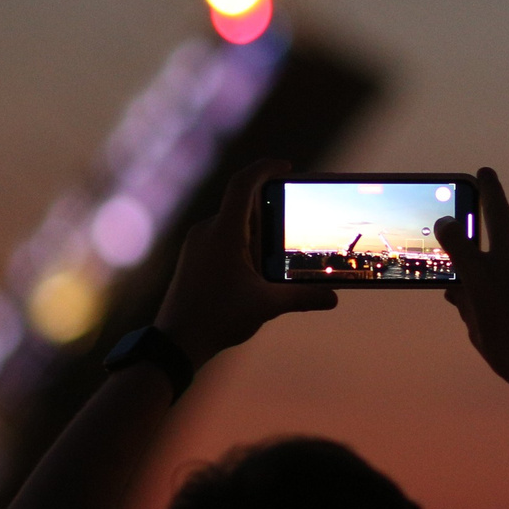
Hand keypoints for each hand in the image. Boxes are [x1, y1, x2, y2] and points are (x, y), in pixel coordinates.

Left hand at [156, 160, 336, 366]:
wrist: (175, 342)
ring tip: (277, 249)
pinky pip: (220, 238)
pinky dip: (242, 242)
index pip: (243, 184)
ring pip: (231, 223)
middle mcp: (207, 231)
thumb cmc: (217, 318)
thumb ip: (302, 297)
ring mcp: (196, 244)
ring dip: (256, 229)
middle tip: (294, 213)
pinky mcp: (192, 258)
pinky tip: (255, 267)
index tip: (286, 166)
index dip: (265, 168)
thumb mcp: (266, 306)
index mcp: (224, 233)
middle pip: (241, 204)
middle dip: (269, 207)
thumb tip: (334, 297)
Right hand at [433, 168, 508, 410]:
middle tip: (486, 172)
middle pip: (498, 213)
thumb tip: (456, 291)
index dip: (448, 227)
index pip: (456, 238)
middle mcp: (507, 261)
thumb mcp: (478, 332)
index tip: (448, 221)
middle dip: (490, 189)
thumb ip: (467, 305)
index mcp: (478, 276)